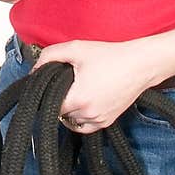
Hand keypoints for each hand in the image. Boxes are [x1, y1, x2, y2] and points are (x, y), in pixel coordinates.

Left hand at [34, 39, 154, 131]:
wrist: (140, 64)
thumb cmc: (111, 56)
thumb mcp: (76, 49)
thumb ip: (50, 56)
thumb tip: (35, 69)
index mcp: (78, 99)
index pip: (49, 105)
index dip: (46, 94)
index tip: (48, 85)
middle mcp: (88, 114)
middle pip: (60, 112)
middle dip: (58, 98)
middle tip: (64, 82)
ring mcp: (99, 119)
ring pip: (71, 120)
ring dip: (69, 109)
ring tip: (74, 90)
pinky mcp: (107, 121)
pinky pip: (84, 126)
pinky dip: (79, 118)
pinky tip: (81, 103)